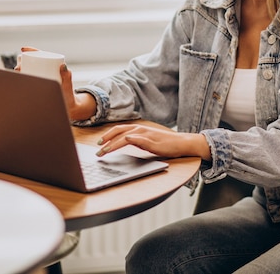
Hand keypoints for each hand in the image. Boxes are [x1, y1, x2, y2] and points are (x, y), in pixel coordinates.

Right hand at [16, 46, 96, 120]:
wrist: (66, 108)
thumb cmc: (68, 94)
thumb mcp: (67, 84)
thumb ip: (67, 76)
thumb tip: (63, 65)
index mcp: (50, 66)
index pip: (39, 55)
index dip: (30, 50)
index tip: (23, 49)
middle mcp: (42, 71)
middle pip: (29, 62)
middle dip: (21, 61)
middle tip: (19, 67)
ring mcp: (38, 78)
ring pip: (25, 71)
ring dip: (18, 70)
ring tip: (17, 72)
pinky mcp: (33, 87)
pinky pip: (24, 81)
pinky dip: (18, 80)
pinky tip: (13, 80)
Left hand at [96, 124, 210, 159]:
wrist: (182, 143)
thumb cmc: (164, 144)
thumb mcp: (146, 142)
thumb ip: (135, 141)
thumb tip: (124, 142)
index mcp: (138, 129)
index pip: (118, 129)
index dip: (107, 135)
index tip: (98, 143)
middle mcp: (140, 129)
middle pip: (118, 131)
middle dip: (106, 140)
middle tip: (97, 149)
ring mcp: (146, 135)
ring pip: (126, 136)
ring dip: (113, 143)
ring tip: (104, 150)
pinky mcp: (153, 142)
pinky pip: (140, 139)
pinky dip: (132, 138)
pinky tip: (126, 139)